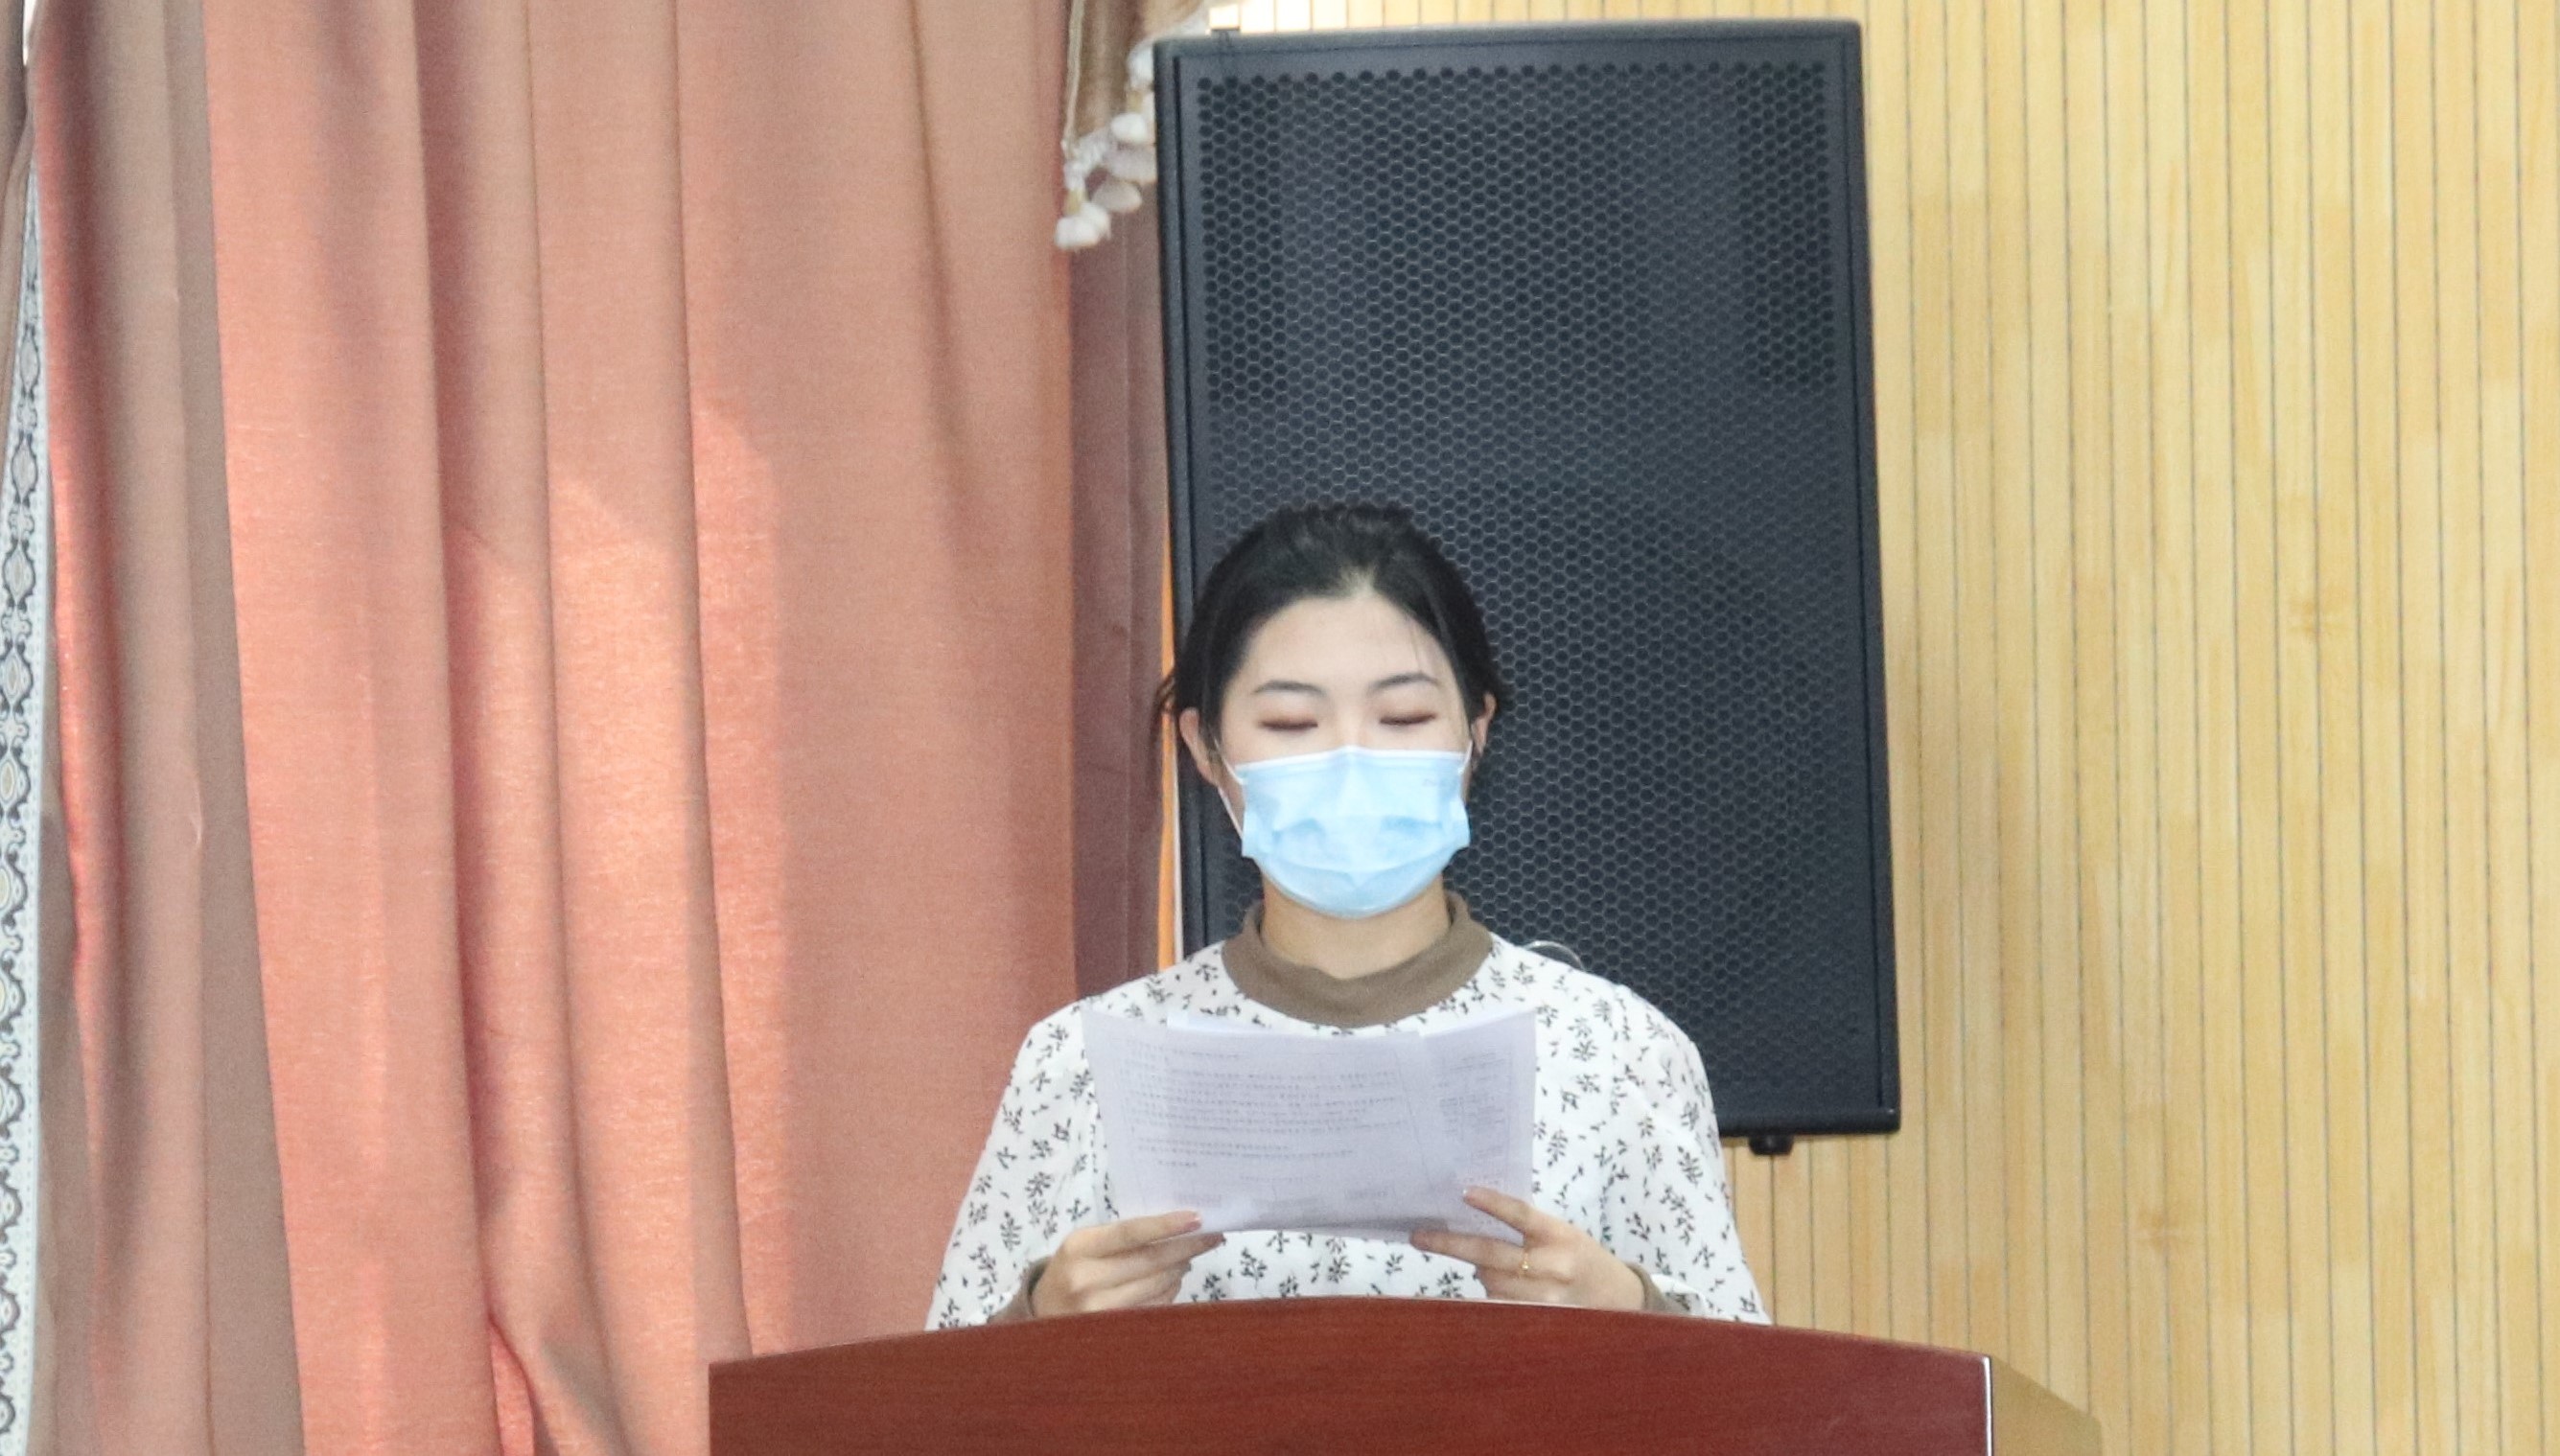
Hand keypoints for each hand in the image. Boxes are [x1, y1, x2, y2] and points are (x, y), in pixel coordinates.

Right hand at [1028, 1210, 1225, 1317]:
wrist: (1041, 1314)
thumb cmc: (1072, 1270)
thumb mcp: (1085, 1246)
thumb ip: (1122, 1237)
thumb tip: (1178, 1228)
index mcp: (1079, 1248)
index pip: (1130, 1233)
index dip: (1166, 1225)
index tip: (1197, 1218)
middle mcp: (1087, 1280)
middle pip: (1151, 1261)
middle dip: (1187, 1247)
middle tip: (1211, 1236)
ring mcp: (1100, 1311)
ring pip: (1158, 1285)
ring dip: (1180, 1269)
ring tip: (1186, 1258)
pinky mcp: (1113, 1332)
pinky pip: (1155, 1307)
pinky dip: (1170, 1291)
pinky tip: (1170, 1282)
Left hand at [1409, 1187, 1646, 1311]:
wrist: (1618, 1300)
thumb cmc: (1581, 1258)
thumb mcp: (1562, 1234)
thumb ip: (1528, 1229)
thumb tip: (1473, 1218)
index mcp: (1560, 1235)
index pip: (1522, 1215)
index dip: (1493, 1204)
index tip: (1464, 1193)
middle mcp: (1554, 1266)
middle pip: (1492, 1254)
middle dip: (1451, 1244)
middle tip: (1420, 1236)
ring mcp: (1546, 1298)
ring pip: (1489, 1280)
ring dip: (1479, 1270)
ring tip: (1492, 1265)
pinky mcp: (1538, 1320)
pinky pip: (1498, 1303)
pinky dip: (1492, 1292)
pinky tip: (1503, 1286)